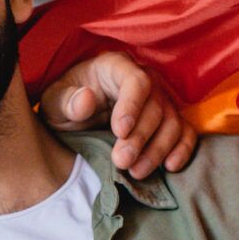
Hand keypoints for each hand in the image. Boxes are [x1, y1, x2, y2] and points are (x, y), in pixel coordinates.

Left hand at [41, 51, 198, 178]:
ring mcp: (159, 100)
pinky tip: (170, 167)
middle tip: (122, 162)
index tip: (119, 132)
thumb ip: (65, 100)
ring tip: (136, 172)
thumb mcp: (54, 101)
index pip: (136, 81)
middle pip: (155, 107)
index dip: (132, 106)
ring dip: (158, 150)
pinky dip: (182, 149)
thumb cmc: (65, 102)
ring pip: (172, 122)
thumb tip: (87, 98)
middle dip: (140, 138)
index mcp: (115, 67)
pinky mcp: (167, 121)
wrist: (74, 115)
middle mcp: (144, 80)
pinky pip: (184, 132)